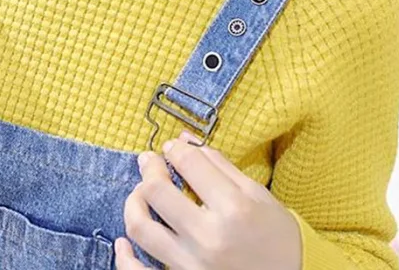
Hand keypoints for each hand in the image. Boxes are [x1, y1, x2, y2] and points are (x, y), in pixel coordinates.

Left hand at [117, 130, 301, 269]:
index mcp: (234, 209)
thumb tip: (184, 141)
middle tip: (149, 162)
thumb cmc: (276, 236)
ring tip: (140, 193)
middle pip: (157, 192)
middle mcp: (210, 238)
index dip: (175, 149)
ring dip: (133, 203)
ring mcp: (193, 267)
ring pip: (141, 227)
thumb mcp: (257, 194)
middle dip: (149, 169)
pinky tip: (123, 242)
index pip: (189, 164)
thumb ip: (219, 165)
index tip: (172, 149)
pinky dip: (125, 258)